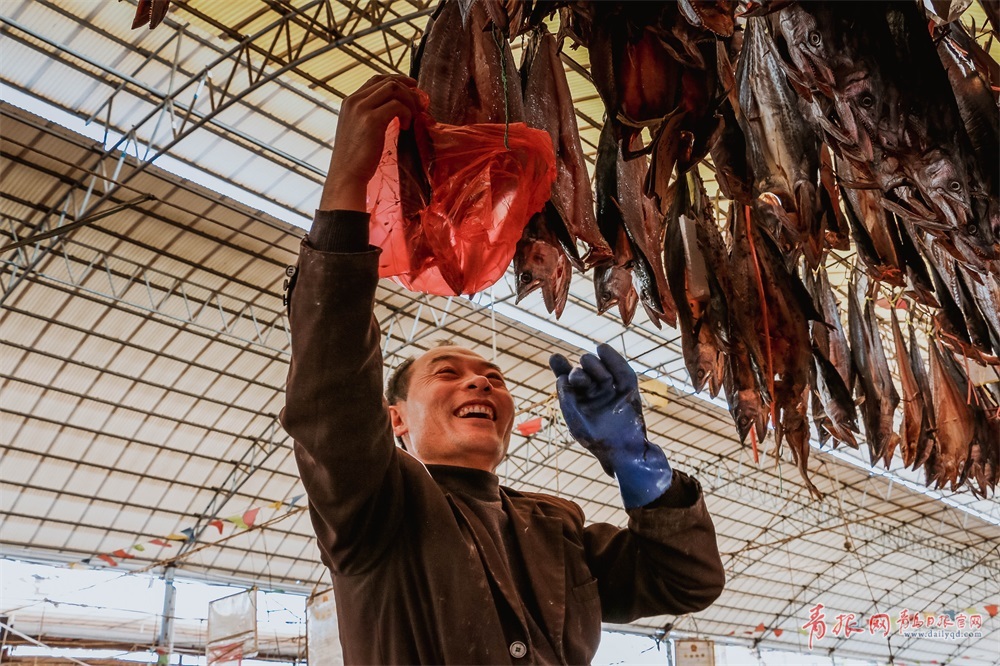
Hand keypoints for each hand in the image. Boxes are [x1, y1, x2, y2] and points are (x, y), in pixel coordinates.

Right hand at [320, 75, 424, 211]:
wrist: (346, 176)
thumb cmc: (356, 159)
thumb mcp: (359, 131)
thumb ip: (370, 116)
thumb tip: (395, 110)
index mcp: (349, 101)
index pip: (376, 79)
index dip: (397, 80)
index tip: (412, 88)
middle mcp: (353, 100)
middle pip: (387, 81)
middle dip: (408, 89)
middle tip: (420, 104)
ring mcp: (361, 108)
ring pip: (393, 88)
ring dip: (409, 101)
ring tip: (413, 118)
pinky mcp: (371, 120)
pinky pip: (397, 105)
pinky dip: (407, 114)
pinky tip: (406, 127)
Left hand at [549, 344, 671, 507]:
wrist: (624, 451)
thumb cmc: (597, 441)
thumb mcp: (576, 421)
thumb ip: (567, 398)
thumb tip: (561, 377)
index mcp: (578, 399)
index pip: (566, 378)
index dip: (560, 365)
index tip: (555, 358)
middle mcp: (593, 391)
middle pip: (582, 369)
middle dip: (579, 371)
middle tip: (578, 378)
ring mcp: (610, 388)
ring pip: (598, 365)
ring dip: (591, 363)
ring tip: (589, 368)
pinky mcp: (627, 387)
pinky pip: (620, 368)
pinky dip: (612, 357)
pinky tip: (602, 349)